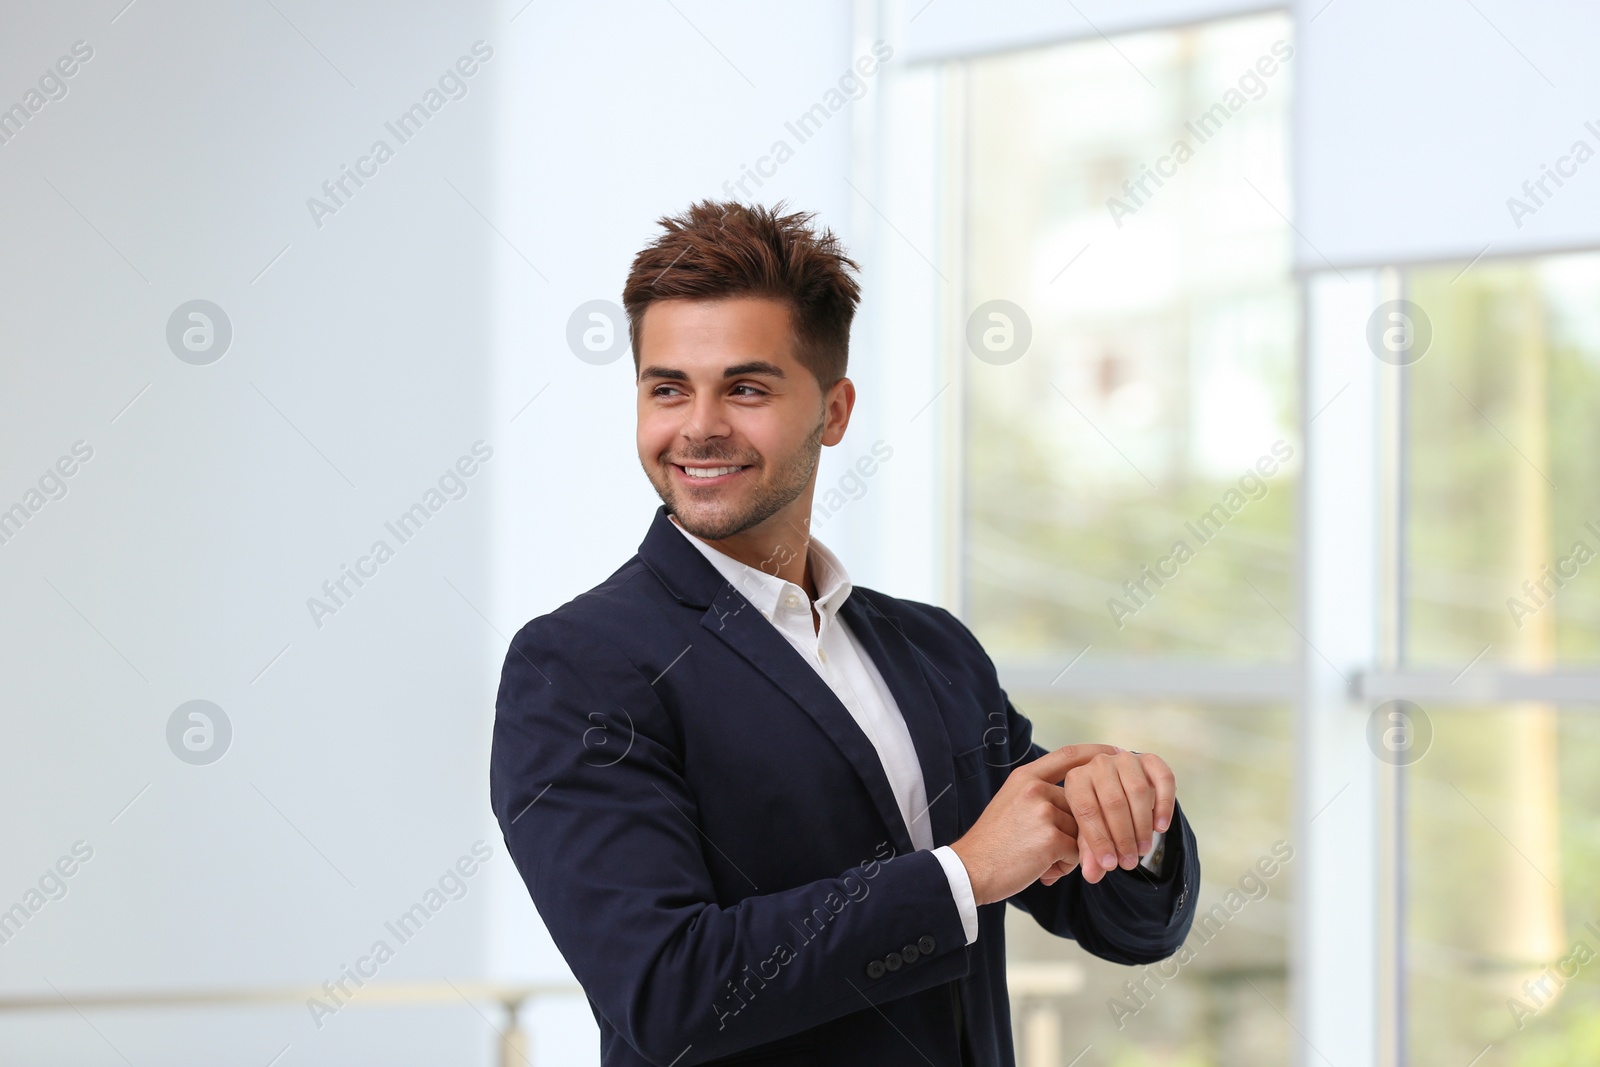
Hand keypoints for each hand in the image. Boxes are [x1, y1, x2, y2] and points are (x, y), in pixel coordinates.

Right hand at [949, 744, 1117, 905]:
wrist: (970, 869)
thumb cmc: (994, 843)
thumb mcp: (1013, 804)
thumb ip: (1043, 798)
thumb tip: (1081, 808)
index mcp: (1026, 776)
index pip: (1069, 755)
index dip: (1096, 753)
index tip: (1114, 753)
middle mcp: (1035, 788)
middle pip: (1083, 805)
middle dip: (1075, 832)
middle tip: (1044, 850)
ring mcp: (1043, 811)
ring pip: (1082, 832)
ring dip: (1069, 852)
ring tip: (1039, 860)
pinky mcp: (1050, 838)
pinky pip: (1078, 853)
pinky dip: (1064, 866)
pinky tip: (1040, 869)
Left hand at [1060, 746, 1175, 884]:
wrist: (1119, 790)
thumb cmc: (1099, 815)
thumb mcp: (1090, 832)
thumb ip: (1089, 852)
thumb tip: (1092, 876)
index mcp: (1076, 779)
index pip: (1086, 811)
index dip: (1098, 840)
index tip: (1110, 865)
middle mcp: (1098, 763)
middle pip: (1113, 802)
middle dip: (1122, 837)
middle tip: (1128, 863)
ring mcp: (1125, 759)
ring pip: (1137, 791)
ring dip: (1142, 825)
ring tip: (1142, 850)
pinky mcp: (1150, 759)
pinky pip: (1163, 780)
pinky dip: (1164, 805)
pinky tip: (1161, 828)